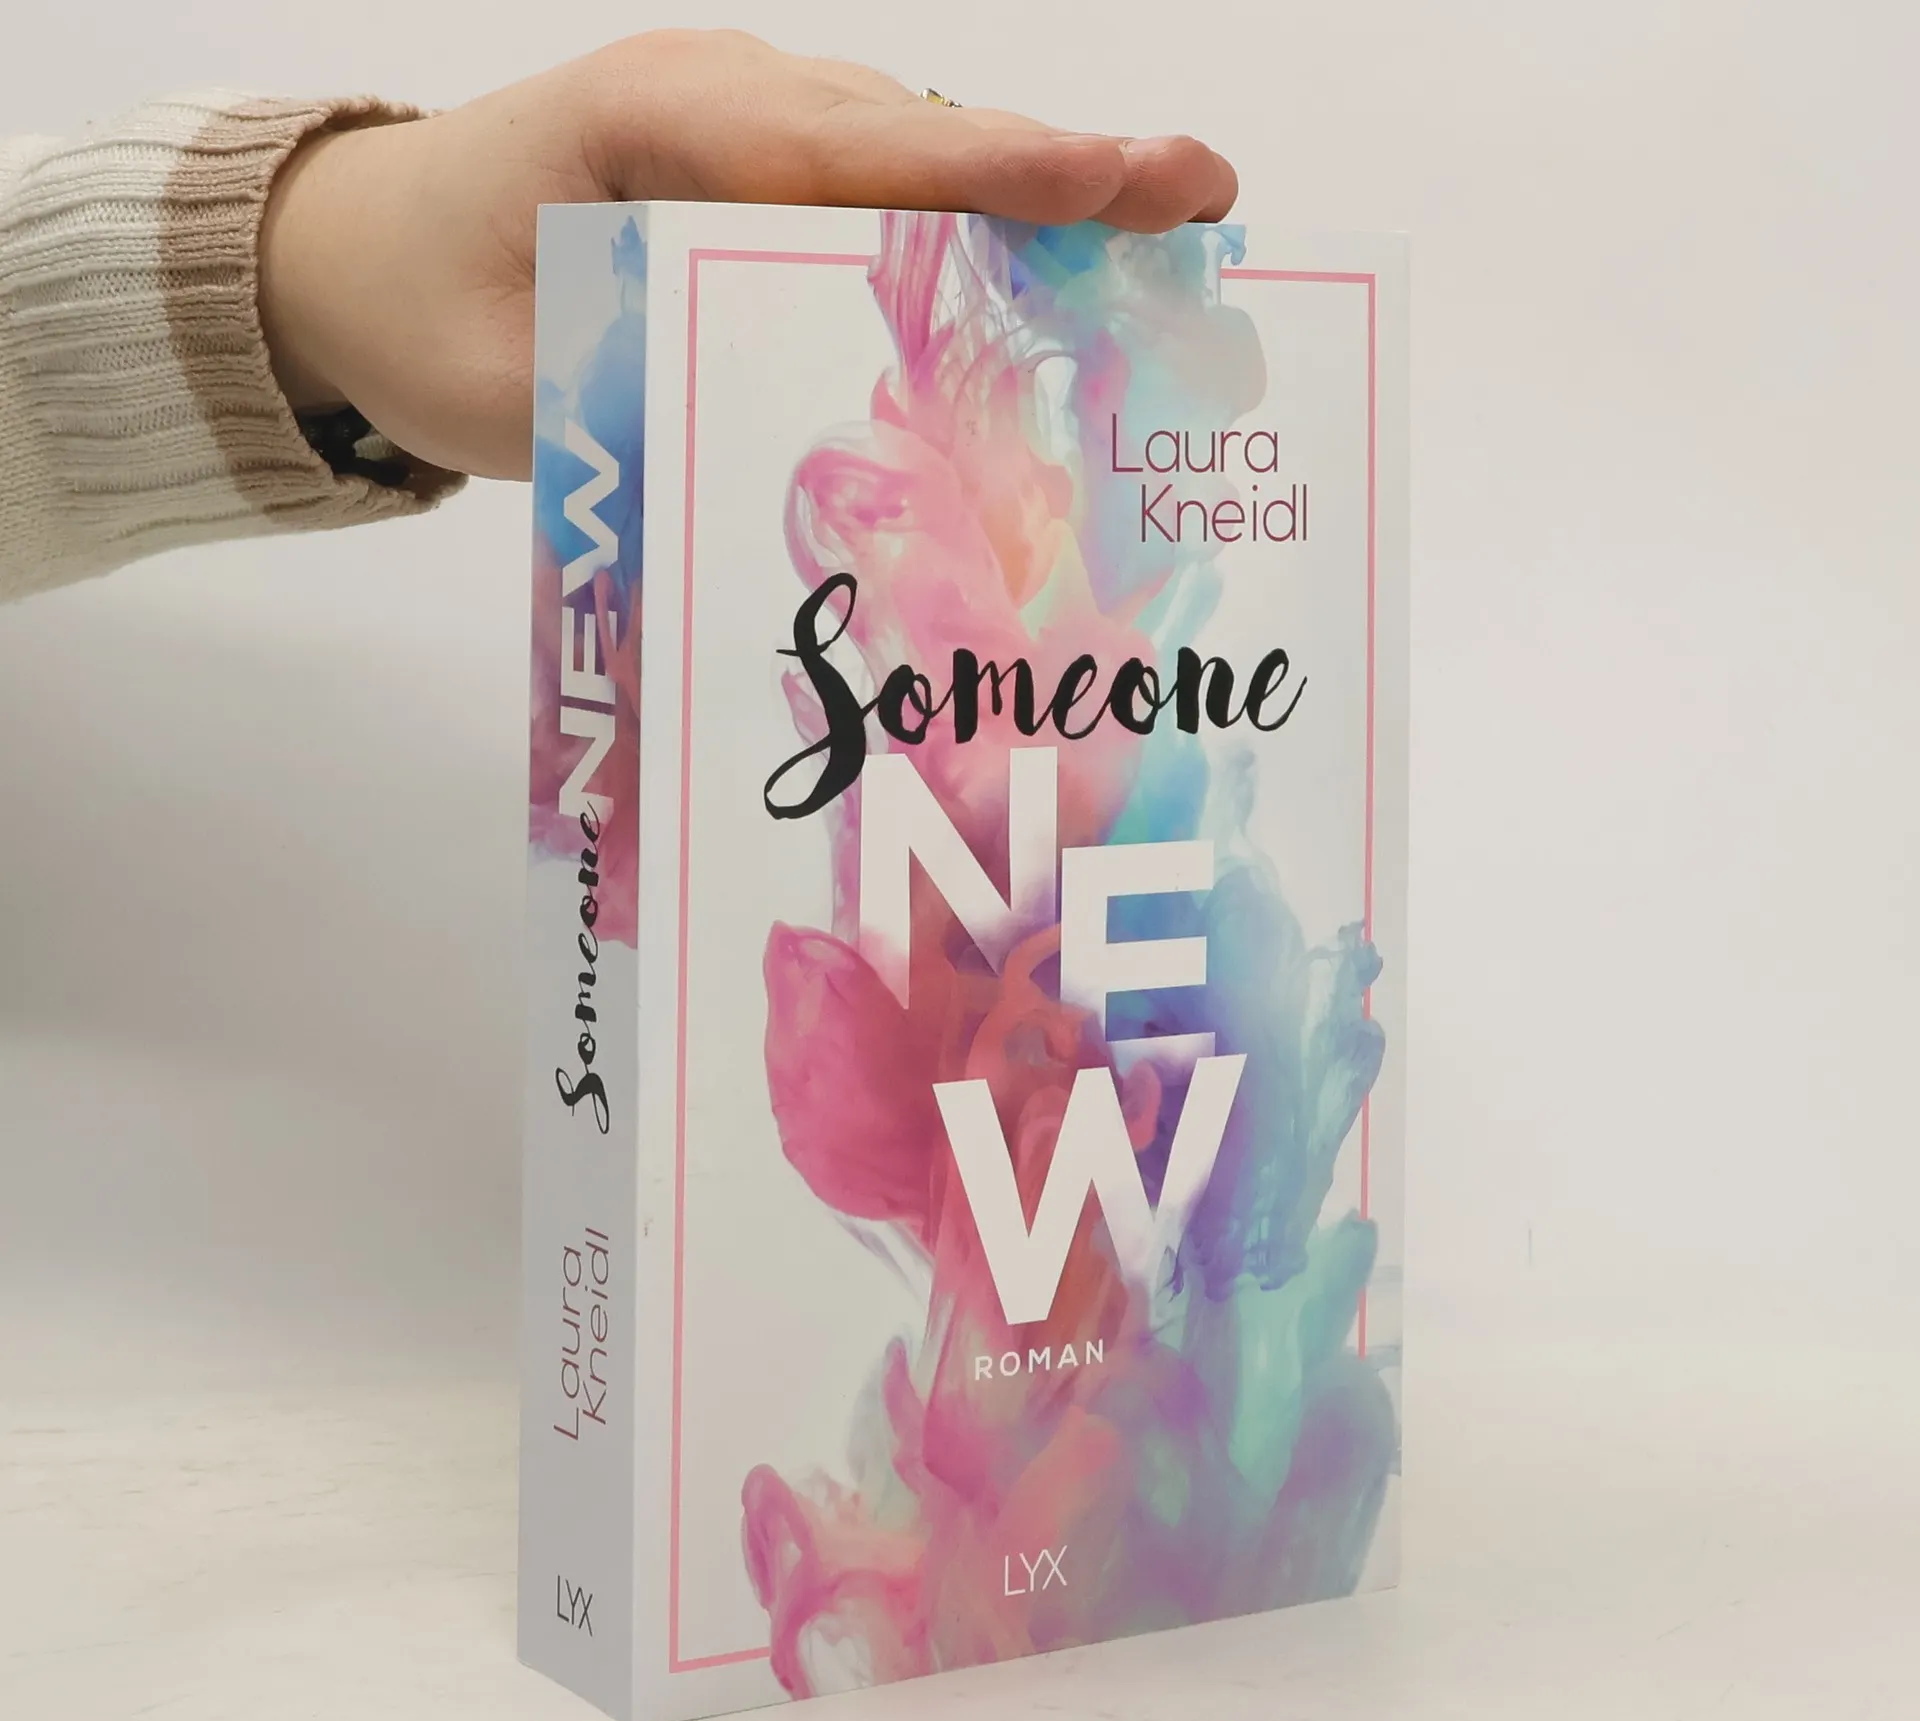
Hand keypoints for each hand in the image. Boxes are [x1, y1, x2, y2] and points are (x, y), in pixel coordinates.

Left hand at [257, 30, 1238, 480]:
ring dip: (1032, 198)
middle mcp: (720, 99)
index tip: (1128, 179)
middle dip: (1063, 167)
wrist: (342, 257)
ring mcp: (738, 123)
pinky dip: (967, 226)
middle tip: (1206, 198)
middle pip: (917, 133)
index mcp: (660, 125)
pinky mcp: (746, 172)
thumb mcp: (511, 385)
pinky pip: (876, 188)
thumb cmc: (415, 314)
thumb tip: (795, 457)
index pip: (857, 148)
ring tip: (1166, 233)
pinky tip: (1047, 274)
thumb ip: (645, 399)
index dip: (999, 171)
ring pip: (912, 153)